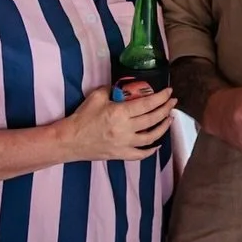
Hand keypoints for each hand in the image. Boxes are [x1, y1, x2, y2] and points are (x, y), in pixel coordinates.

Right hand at [60, 86, 176, 162]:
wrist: (69, 140)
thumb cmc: (82, 117)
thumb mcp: (96, 96)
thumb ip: (112, 89)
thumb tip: (124, 87)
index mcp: (120, 113)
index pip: (148, 104)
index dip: (161, 97)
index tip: (169, 92)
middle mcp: (125, 129)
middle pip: (153, 119)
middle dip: (166, 109)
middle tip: (172, 102)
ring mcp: (124, 144)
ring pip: (151, 137)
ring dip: (163, 127)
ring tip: (169, 119)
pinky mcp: (120, 155)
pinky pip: (140, 155)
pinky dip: (151, 150)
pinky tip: (157, 144)